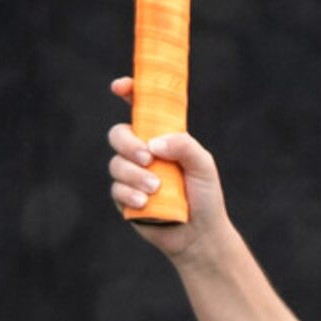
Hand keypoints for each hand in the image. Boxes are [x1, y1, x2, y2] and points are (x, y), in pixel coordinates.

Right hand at [107, 77, 228, 252]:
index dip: (129, 93)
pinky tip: (146, 204)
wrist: (198, 233)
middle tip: (148, 157)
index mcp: (163, 138)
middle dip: (128, 143)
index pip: (142, 110)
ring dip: (135, 175)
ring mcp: (131, 174)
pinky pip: (115, 188)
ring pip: (116, 163)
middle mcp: (144, 152)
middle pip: (119, 134)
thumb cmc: (205, 195)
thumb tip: (154, 142)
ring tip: (156, 189)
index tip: (120, 87)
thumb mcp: (203, 165)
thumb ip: (184, 146)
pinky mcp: (124, 197)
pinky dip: (130, 194)